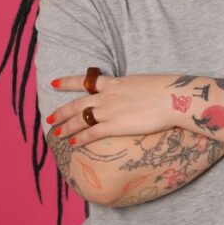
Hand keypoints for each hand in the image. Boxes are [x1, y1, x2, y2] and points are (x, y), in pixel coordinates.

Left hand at [46, 73, 188, 147]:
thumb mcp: (145, 82)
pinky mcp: (115, 125)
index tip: (54, 83)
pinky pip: (91, 133)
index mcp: (116, 82)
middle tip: (49, 117)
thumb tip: (137, 94)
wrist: (174, 98)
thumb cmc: (167, 89)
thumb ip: (135, 88)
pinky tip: (73, 143)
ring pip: (80, 119)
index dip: (68, 82)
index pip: (87, 81)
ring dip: (66, 126)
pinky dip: (80, 139)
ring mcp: (110, 110)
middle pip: (78, 103)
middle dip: (62, 111)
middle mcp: (108, 95)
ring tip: (55, 132)